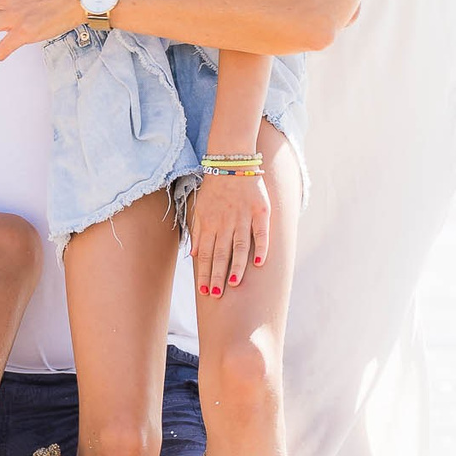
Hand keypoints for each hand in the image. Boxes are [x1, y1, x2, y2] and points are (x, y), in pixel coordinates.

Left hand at [185, 170, 270, 299]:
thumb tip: (194, 254)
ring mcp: (243, 217)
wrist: (231, 161)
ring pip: (239, 246)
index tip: (204, 291)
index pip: (206, 253)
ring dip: (236, 265)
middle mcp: (225, 222)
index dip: (205, 272)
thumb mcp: (200, 208)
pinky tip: (259, 263)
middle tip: (216, 294)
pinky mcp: (260, 211)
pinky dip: (261, 247)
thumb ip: (198, 231)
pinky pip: (261, 232)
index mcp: (210, 223)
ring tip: (234, 284)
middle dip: (217, 275)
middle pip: (221, 253)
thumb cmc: (215, 187)